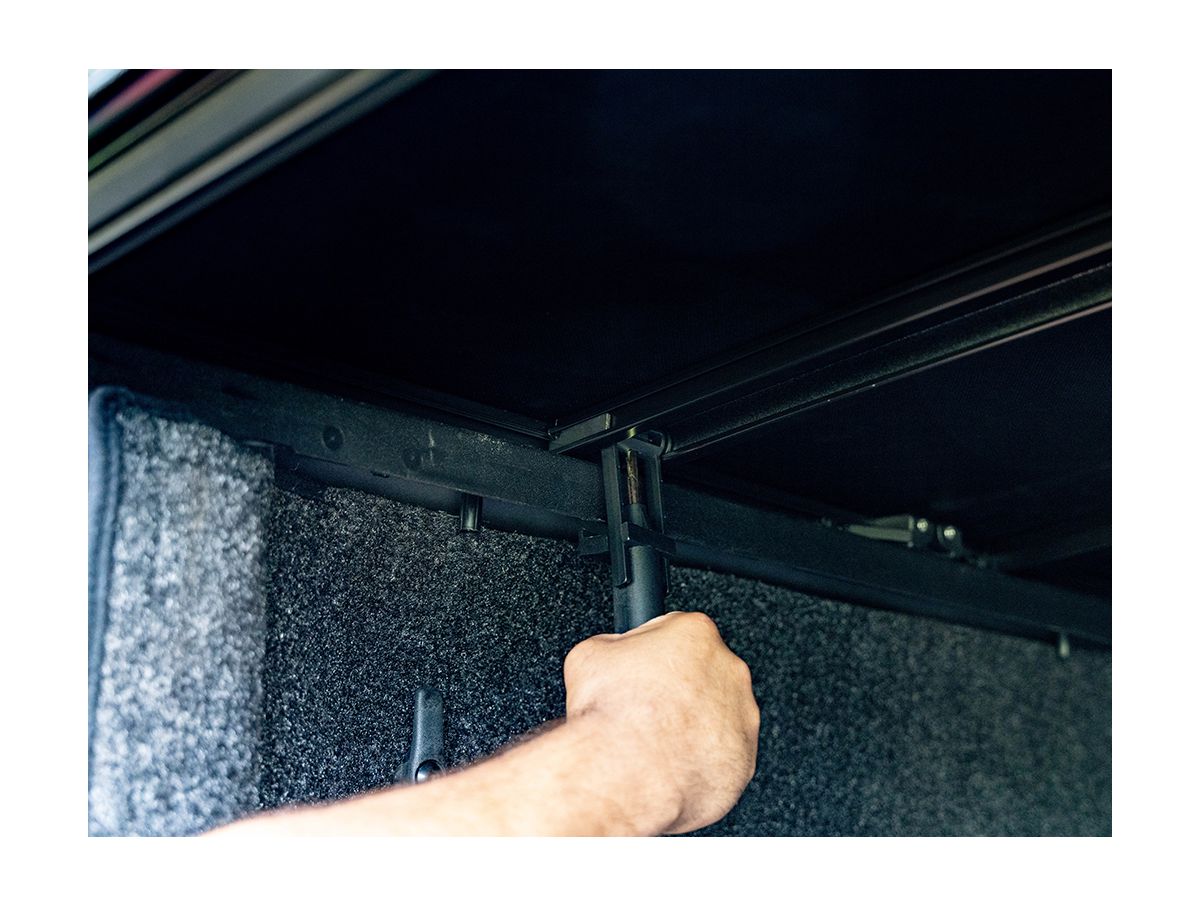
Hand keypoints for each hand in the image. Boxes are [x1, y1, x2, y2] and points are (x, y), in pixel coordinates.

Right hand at [563, 611, 759, 833]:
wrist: (623, 775)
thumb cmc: (610, 716)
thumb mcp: (588, 656)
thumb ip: (613, 646)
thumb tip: (612, 652)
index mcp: (695, 634)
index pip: (679, 632)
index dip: (653, 654)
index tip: (641, 671)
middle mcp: (729, 670)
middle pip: (703, 674)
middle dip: (678, 690)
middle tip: (645, 710)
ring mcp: (741, 718)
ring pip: (717, 717)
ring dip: (693, 726)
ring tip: (656, 743)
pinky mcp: (743, 759)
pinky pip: (722, 757)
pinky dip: (700, 762)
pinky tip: (671, 767)